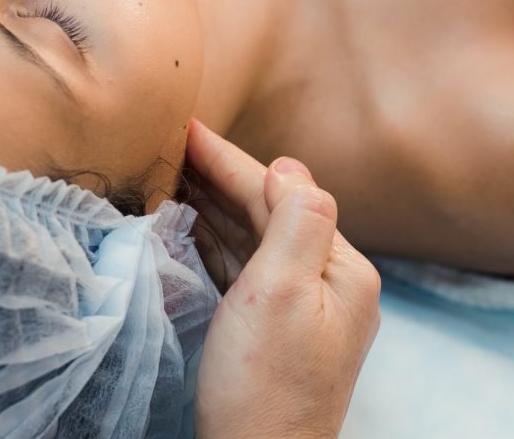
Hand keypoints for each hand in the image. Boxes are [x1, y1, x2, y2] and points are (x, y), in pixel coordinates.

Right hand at [187, 120, 380, 438]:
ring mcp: (303, 304)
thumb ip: (295, 221)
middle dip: (219, 176)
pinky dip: (216, 238)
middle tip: (173, 143)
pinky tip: (190, 223)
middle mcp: (328, 281)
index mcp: (340, 267)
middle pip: (267, 211)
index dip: (231, 160)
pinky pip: (245, 264)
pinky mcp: (275, 325)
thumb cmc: (265, 385)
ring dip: (215, 203)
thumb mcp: (283, 293)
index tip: (189, 127)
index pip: (280, 195)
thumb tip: (289, 166)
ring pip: (253, 235)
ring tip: (174, 172)